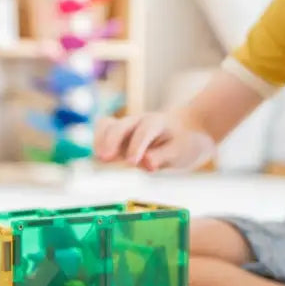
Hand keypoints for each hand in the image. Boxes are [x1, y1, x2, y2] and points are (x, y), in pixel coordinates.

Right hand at [93, 113, 215, 171]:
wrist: (187, 130)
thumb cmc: (185, 143)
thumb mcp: (180, 152)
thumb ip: (162, 157)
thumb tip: (145, 164)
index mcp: (157, 123)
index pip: (144, 131)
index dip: (136, 146)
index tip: (131, 163)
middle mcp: (138, 121)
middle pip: (120, 125)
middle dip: (111, 141)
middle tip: (105, 159)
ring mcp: (127, 127)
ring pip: (106, 125)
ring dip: (100, 140)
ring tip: (100, 158)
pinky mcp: (118, 135)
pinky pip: (102, 131)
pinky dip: (98, 142)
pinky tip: (99, 157)